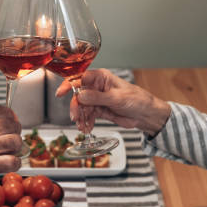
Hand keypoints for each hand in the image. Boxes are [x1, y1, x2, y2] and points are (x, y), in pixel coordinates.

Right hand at [0, 105, 21, 190]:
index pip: (5, 111)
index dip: (11, 118)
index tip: (10, 124)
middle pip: (13, 125)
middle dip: (15, 132)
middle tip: (12, 138)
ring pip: (16, 141)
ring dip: (16, 147)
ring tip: (10, 151)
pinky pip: (12, 161)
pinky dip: (15, 163)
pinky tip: (9, 163)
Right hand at [56, 69, 170, 136]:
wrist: (146, 115)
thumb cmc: (137, 100)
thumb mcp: (116, 98)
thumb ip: (97, 97)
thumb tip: (80, 96)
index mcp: (101, 78)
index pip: (80, 78)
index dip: (68, 85)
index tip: (60, 93)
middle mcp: (97, 87)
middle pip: (78, 95)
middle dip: (76, 107)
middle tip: (76, 118)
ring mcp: (97, 99)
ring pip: (82, 107)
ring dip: (80, 118)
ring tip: (83, 127)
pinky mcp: (100, 110)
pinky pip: (88, 116)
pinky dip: (86, 122)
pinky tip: (87, 128)